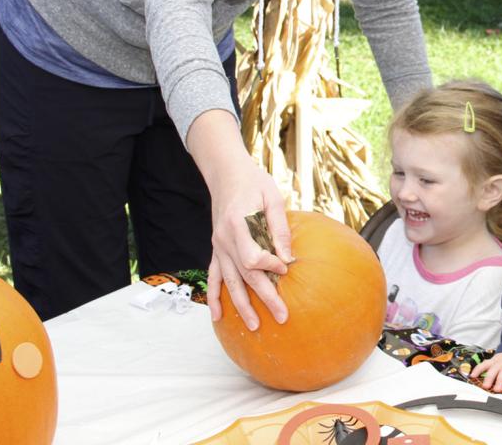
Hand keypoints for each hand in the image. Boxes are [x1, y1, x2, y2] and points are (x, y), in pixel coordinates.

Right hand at [206, 166, 292, 327]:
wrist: (227, 174)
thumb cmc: (254, 183)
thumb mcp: (272, 198)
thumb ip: (279, 228)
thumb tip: (288, 259)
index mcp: (238, 223)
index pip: (252, 256)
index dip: (269, 266)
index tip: (284, 270)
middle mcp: (224, 239)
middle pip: (244, 275)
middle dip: (264, 297)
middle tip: (282, 316)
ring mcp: (218, 246)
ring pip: (229, 282)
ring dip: (241, 305)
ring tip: (255, 326)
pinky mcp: (216, 249)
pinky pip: (213, 277)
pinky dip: (214, 297)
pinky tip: (217, 316)